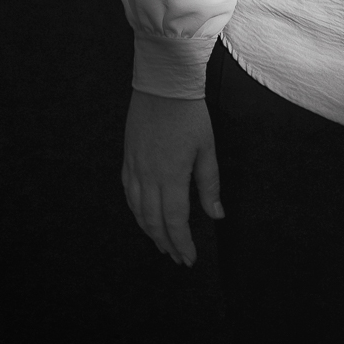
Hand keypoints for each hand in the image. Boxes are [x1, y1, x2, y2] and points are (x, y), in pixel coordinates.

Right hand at [122, 90, 222, 266]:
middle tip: (178, 258)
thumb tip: (216, 215)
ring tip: (162, 244)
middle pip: (154, 222)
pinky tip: (143, 216)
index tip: (189, 259)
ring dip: (150, 231)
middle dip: (167, 244)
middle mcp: (149, 177)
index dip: (182, 243)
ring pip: (138, 211)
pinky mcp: (127, 158)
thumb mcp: (207, 148)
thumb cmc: (190, 114)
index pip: (175, 221)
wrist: (163, 84)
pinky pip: (127, 193)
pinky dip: (135, 211)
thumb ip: (209, 184)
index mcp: (171, 176)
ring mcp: (135, 168)